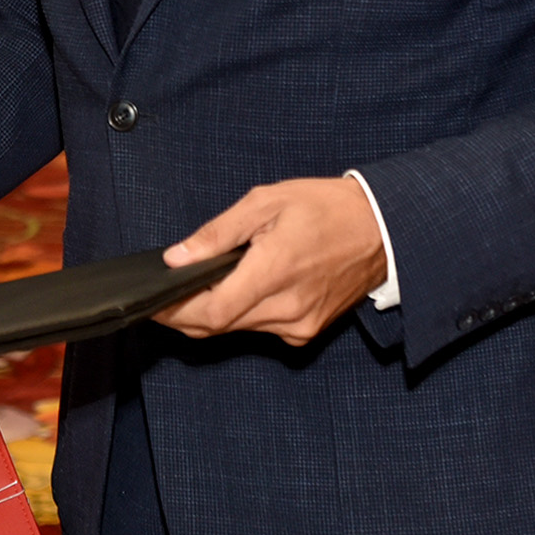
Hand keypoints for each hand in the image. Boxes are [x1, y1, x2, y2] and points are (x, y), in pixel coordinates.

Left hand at [154, 177, 386, 345]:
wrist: (382, 228)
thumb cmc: (326, 208)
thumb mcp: (265, 203)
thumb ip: (217, 234)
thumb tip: (178, 258)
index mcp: (274, 271)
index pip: (211, 312)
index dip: (174, 311)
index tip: (152, 302)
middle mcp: (288, 309)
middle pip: (218, 327)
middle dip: (185, 314)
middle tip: (163, 296)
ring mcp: (299, 325)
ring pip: (237, 330)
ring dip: (213, 314)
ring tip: (198, 286)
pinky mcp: (307, 331)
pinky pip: (261, 329)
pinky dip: (241, 314)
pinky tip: (238, 290)